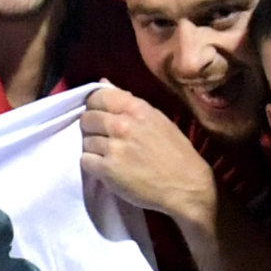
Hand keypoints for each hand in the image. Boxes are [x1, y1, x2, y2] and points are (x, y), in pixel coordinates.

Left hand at [78, 82, 216, 228]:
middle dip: (92, 128)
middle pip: (87, 118)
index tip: (100, 115)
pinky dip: (92, 165)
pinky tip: (107, 168)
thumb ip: (128, 102)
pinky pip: (85, 160)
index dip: (94, 106)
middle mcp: (122, 124)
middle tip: (104, 138)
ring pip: (85, 140)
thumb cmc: (176, 153)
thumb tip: (103, 83)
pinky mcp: (107, 170)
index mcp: (137, 108)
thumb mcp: (157, 119)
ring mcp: (114, 147)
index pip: (98, 96)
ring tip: (110, 156)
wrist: (185, 187)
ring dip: (94, 148)